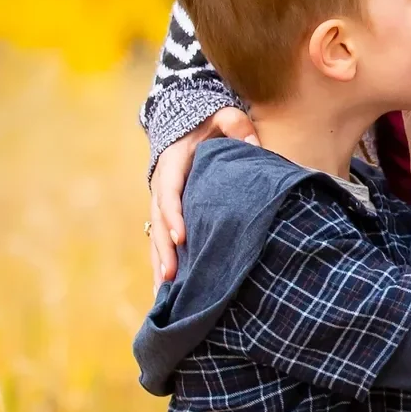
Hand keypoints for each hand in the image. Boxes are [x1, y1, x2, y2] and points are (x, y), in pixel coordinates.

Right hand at [149, 108, 255, 281]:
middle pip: (158, 222)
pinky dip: (164, 264)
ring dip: (160, 264)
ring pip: (156, 237)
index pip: (170, 193)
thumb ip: (238, 127)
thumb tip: (254, 145)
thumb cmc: (209, 123)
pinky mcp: (168, 215)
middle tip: (171, 277)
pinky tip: (167, 292)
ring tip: (164, 294)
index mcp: (172, 165)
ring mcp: (162, 203)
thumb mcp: (224, 117)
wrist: (187, 124)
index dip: (174, 216)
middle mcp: (161, 187)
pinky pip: (161, 241)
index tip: (182, 238)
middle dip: (164, 251)